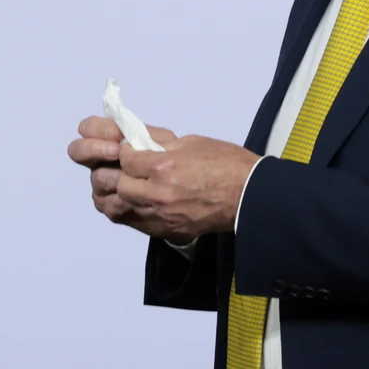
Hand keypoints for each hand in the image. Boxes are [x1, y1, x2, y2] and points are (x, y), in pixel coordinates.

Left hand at [114, 135, 260, 240]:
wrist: (250, 196)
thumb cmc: (226, 164)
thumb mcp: (191, 142)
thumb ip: (159, 142)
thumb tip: (138, 138)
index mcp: (163, 167)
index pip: (125, 159)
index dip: (126, 153)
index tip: (133, 151)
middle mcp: (157, 194)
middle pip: (119, 185)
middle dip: (121, 174)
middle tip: (131, 169)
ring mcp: (161, 216)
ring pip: (122, 206)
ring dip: (124, 195)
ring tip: (132, 186)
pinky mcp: (167, 230)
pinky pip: (136, 223)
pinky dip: (133, 211)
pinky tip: (140, 203)